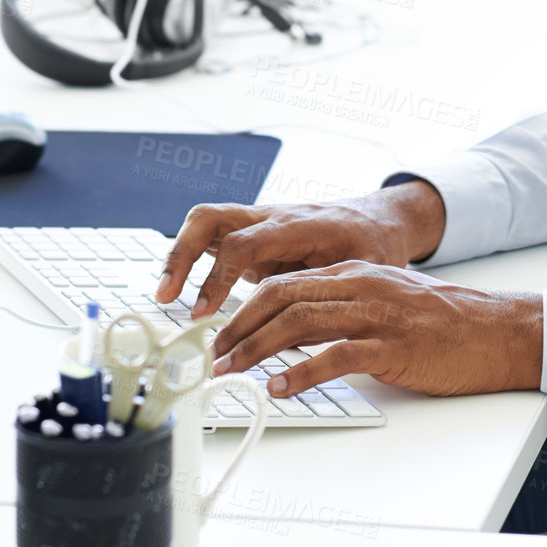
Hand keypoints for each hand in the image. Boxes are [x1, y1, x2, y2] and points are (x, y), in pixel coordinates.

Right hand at [154, 182, 446, 316]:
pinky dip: (195, 260)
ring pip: (207, 221)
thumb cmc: (375, 243)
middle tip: (167, 296)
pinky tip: (187, 293)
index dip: (218, 276)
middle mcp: (273, 218)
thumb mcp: (365, 269)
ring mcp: (261, 223)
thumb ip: (329, 294)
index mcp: (298, 225)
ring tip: (166, 295)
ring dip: (181, 255)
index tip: (205, 310)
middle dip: (182, 255)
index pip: (244, 242)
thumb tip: (300, 329)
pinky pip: (216, 238)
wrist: (380, 219)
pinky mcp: (256, 235)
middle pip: (211, 218)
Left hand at [209, 262, 543, 396]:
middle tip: (213, 357)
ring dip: (258, 350)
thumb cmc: (442, 322)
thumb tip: (293, 332)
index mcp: (355, 272)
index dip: (242, 309)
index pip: (284, 282)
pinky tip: (281, 387)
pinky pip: (337, 356)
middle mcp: (362, 285)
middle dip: (238, 328)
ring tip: (233, 373)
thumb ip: (344, 307)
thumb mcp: (387, 300)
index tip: (218, 337)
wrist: (495, 331)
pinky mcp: (393, 346)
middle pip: (282, 297)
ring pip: (301, 322)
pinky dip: (302, 372)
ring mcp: (378, 314)